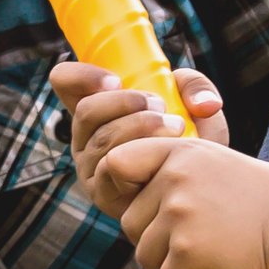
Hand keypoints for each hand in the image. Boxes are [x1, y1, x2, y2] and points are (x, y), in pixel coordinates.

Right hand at [51, 61, 229, 220]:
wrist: (200, 188)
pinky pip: (112, 170)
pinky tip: (163, 157)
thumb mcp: (195, 106)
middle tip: (159, 105)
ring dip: (140, 127)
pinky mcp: (103, 194)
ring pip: (102, 139)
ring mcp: (91, 167)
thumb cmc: (191, 142)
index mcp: (98, 108)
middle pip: (85, 110)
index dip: (82, 74)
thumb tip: (203, 104)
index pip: (65, 81)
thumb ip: (196, 86)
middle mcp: (86, 136)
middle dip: (126, 102)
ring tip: (175, 126)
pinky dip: (140, 157)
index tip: (116, 80)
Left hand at [126, 140, 268, 268]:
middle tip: (184, 252)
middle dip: (152, 243)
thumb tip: (132, 195)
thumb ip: (178, 171)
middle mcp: (175, 177)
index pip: (118, 162)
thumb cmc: (264, 202)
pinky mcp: (189, 250)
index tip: (141, 206)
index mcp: (180, 152)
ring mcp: (180, 213)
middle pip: (131, 222)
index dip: (119, 187)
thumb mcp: (217, 165)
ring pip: (145, 256)